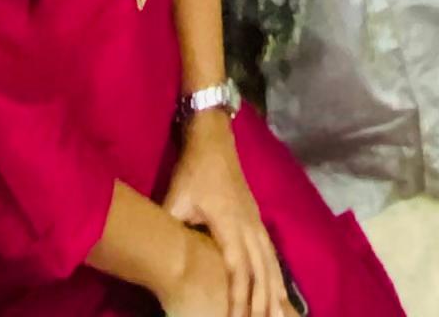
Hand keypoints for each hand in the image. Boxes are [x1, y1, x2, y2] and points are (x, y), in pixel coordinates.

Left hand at [162, 109, 285, 316]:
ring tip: (281, 316)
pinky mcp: (257, 220)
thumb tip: (157, 258)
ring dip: (275, 291)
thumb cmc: (192, 171)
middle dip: (264, 301)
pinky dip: (277, 275)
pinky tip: (280, 290)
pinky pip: (272, 253)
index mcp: (230, 223)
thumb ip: (171, 229)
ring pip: (271, 263)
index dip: (240, 296)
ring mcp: (256, 222)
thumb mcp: (174, 200)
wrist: (214, 140)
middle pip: (261, 270)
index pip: (238, 268)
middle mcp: (249, 226)